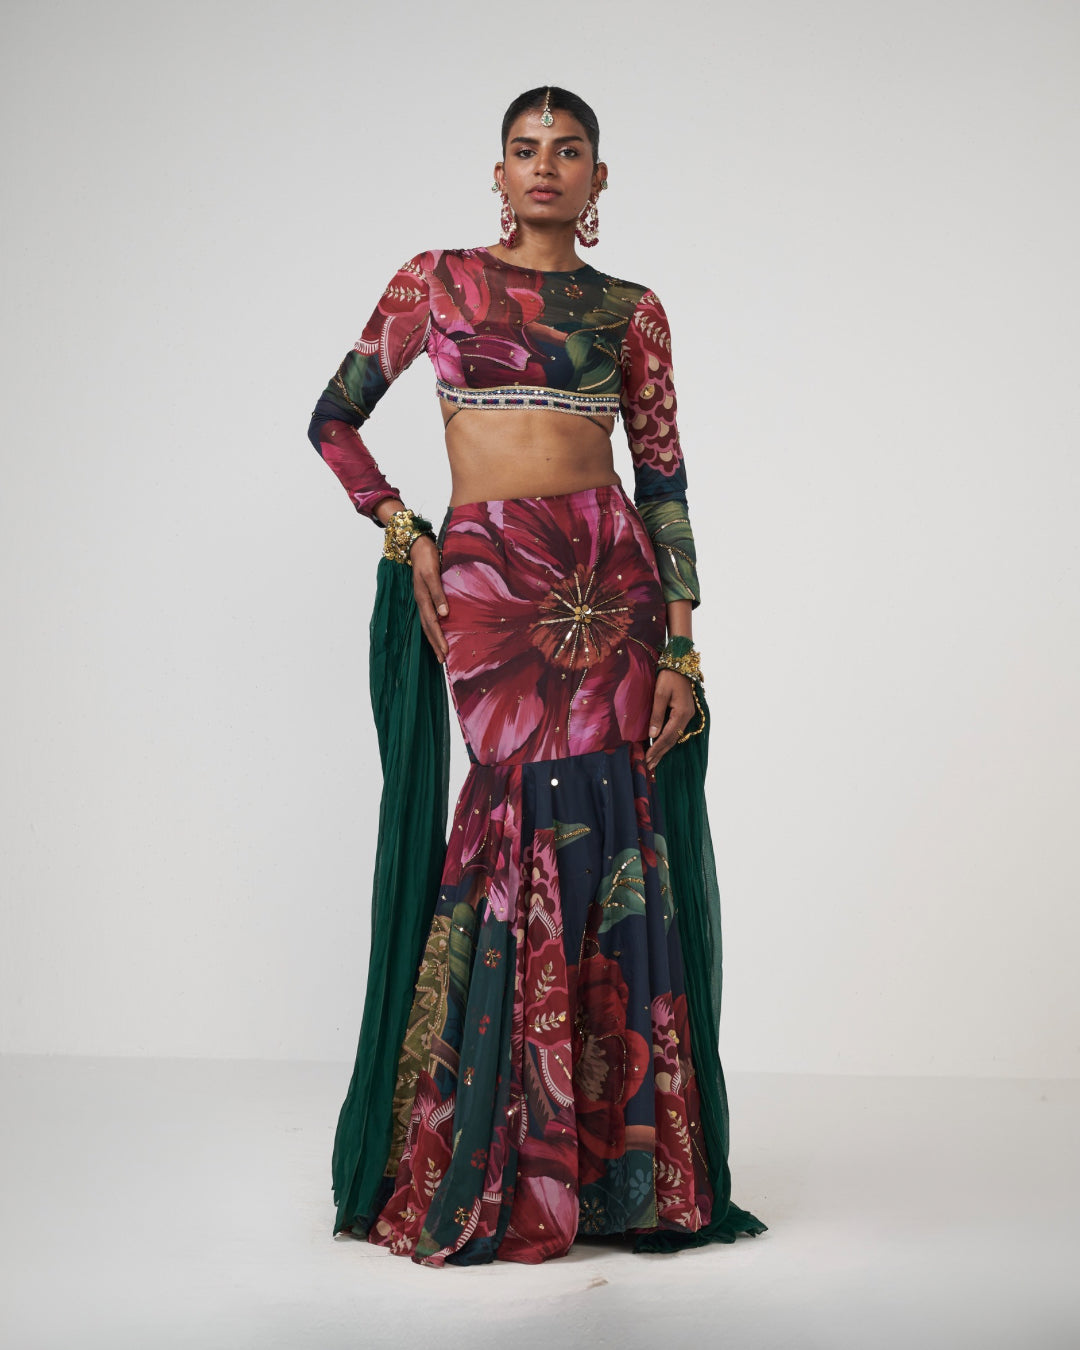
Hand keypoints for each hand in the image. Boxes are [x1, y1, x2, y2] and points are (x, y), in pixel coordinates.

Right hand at [409, 534, 448, 663]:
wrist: (416, 543)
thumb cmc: (426, 556)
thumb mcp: (432, 573)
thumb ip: (438, 593)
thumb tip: (445, 614)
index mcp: (423, 598)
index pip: (432, 624)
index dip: (438, 638)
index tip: (445, 653)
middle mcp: (421, 601)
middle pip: (428, 628)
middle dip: (435, 644)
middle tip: (442, 660)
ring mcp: (422, 599)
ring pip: (427, 623)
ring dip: (433, 638)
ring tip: (439, 652)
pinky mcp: (424, 595)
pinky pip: (428, 615)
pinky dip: (433, 627)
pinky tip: (438, 631)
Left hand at [645, 668, 695, 771]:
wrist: (680, 663)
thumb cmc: (669, 676)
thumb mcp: (660, 694)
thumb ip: (657, 714)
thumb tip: (652, 734)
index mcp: (681, 713)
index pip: (667, 736)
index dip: (657, 749)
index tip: (648, 759)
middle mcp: (687, 717)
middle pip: (672, 740)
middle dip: (660, 753)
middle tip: (650, 766)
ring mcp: (687, 715)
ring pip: (675, 737)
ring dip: (664, 749)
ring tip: (655, 761)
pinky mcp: (685, 712)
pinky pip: (676, 730)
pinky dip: (668, 740)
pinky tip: (662, 746)